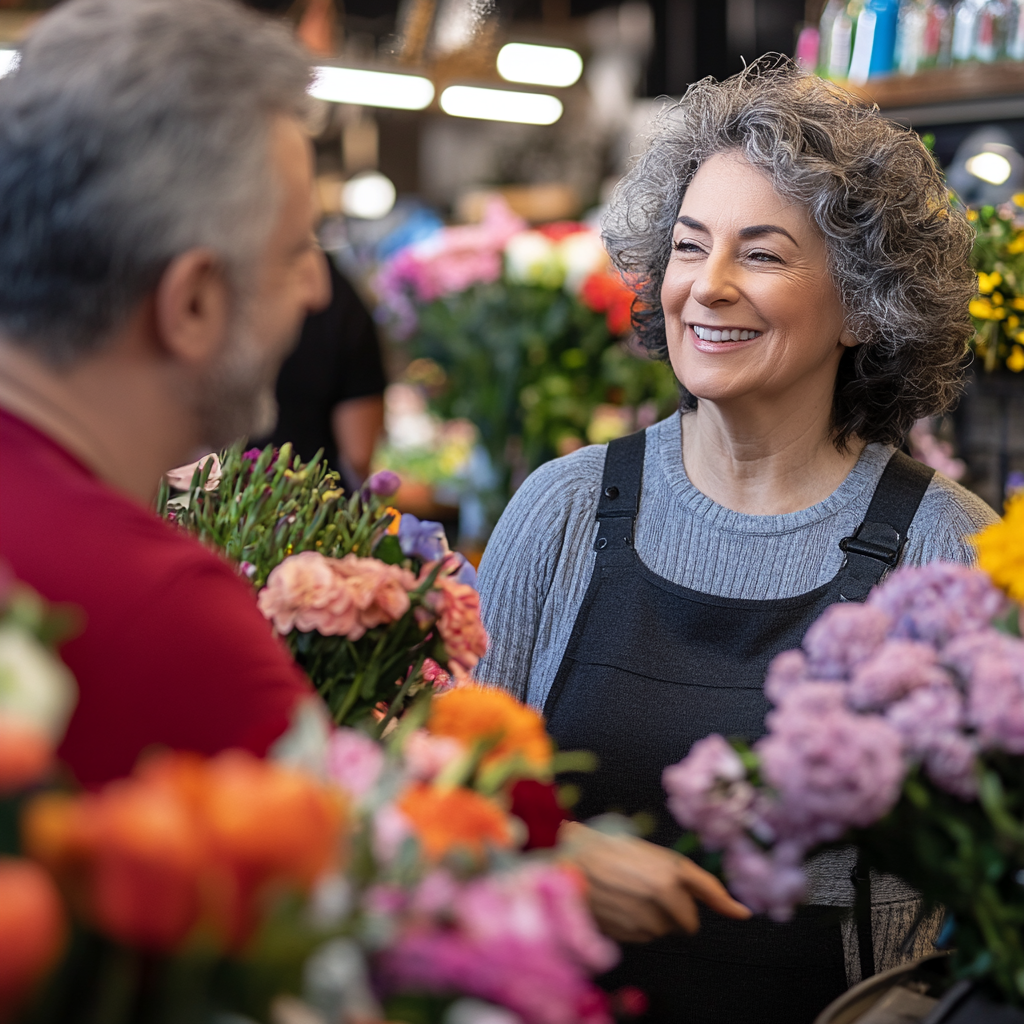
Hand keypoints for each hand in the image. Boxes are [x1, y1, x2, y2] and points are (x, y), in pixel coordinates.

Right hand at [558, 821, 751, 942]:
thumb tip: (696, 890)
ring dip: (651, 918)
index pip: (707, 888)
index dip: (726, 903)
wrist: (565, 864)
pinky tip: (616, 906)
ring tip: (624, 894)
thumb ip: (670, 870)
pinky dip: (634, 926)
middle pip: (686, 920)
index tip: (742, 913)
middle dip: (673, 911)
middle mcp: (666, 894)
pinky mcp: (632, 933)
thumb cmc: (599, 848)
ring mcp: (649, 916)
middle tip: (645, 890)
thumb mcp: (640, 849)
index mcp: (670, 867)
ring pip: (662, 929)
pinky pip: (642, 936)